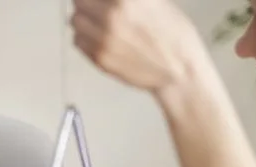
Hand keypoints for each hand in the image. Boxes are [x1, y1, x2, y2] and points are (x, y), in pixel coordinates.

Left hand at [71, 0, 204, 92]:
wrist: (180, 71)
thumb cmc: (173, 36)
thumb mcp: (153, 1)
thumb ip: (125, 0)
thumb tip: (109, 0)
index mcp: (125, 0)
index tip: (100, 2)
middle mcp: (111, 17)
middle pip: (79, 1)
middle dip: (87, 2)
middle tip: (98, 7)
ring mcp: (103, 39)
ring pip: (75, 21)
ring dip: (84, 19)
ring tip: (100, 23)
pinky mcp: (100, 58)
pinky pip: (78, 41)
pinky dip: (85, 37)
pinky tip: (101, 38)